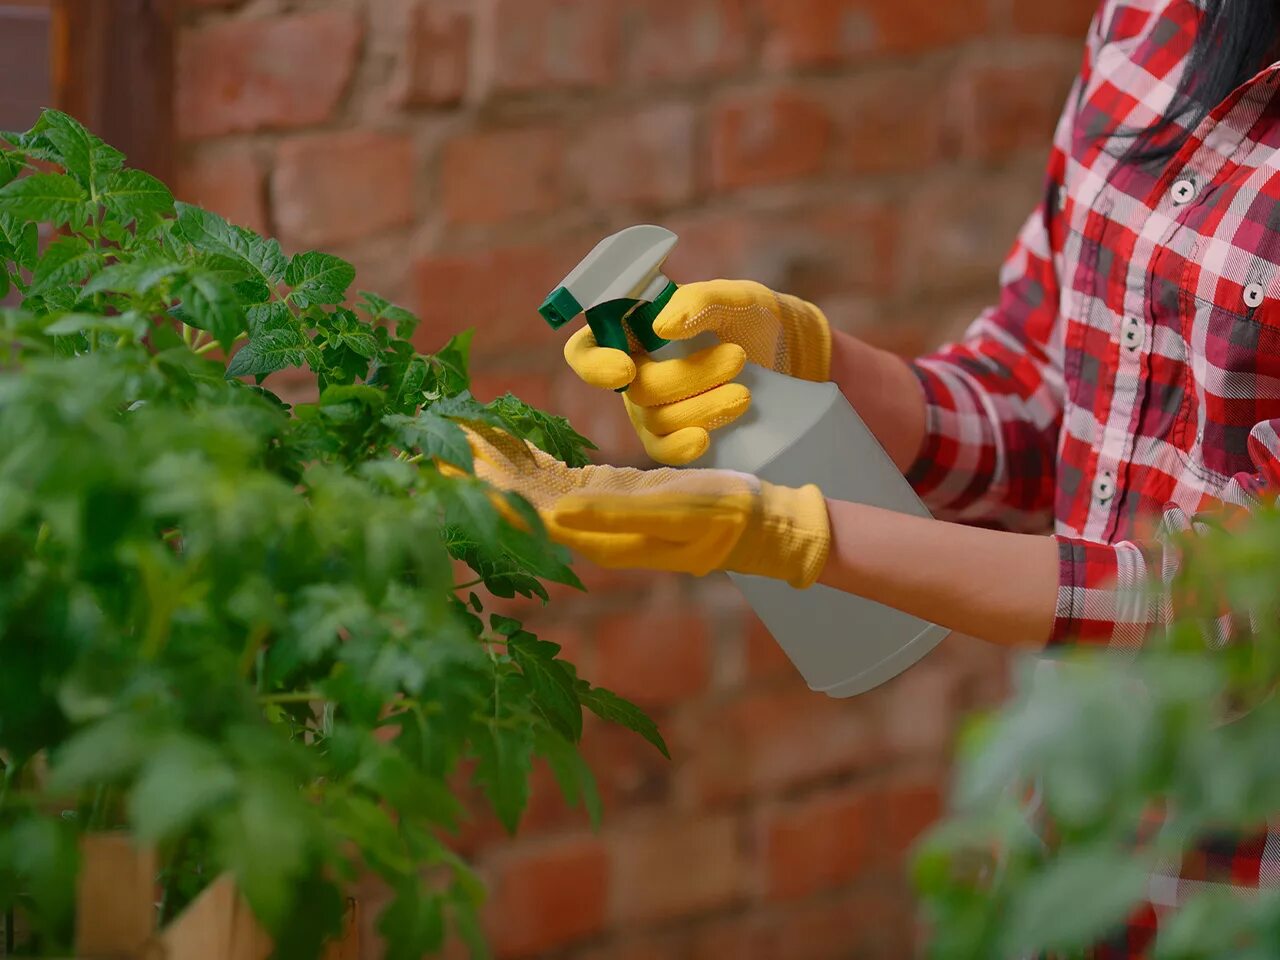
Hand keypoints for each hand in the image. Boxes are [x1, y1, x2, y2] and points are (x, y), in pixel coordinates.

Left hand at [464, 425, 830, 588]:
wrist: (759, 527)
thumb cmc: (724, 518)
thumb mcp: (675, 509)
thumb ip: (616, 511)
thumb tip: (557, 512)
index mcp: (596, 531)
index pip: (522, 510)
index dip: (480, 486)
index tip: (443, 461)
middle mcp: (588, 527)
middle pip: (517, 498)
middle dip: (475, 470)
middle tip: (431, 441)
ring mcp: (598, 512)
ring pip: (531, 486)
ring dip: (495, 463)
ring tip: (458, 438)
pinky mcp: (612, 495)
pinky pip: (557, 477)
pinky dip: (529, 458)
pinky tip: (511, 444)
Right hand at [563, 280, 832, 465]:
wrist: (792, 357)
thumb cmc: (753, 318)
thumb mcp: (736, 297)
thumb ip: (700, 300)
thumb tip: (662, 327)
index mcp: (631, 332)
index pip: (585, 352)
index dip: (595, 365)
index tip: (626, 368)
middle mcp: (635, 374)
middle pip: (637, 388)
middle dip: (687, 377)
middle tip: (737, 357)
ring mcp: (654, 410)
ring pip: (658, 419)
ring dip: (703, 407)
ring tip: (747, 393)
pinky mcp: (678, 438)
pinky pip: (666, 451)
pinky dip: (683, 447)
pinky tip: (706, 440)